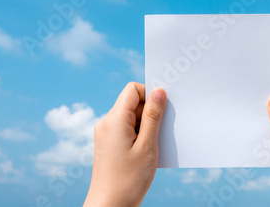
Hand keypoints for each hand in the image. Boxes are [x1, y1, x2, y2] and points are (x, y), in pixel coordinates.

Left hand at [84, 82, 166, 206]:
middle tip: (161, 131)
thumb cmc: (128, 180)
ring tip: (153, 145)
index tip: (164, 109)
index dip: (150, 93)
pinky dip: (139, 133)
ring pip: (131, 116)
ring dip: (146, 124)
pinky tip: (146, 151)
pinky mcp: (108, 143)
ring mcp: (105, 133)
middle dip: (150, 111)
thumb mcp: (148, 145)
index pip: (133, 89)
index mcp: (114, 120)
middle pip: (132, 102)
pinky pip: (126, 128)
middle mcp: (106, 123)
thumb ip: (154, 116)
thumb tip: (159, 91)